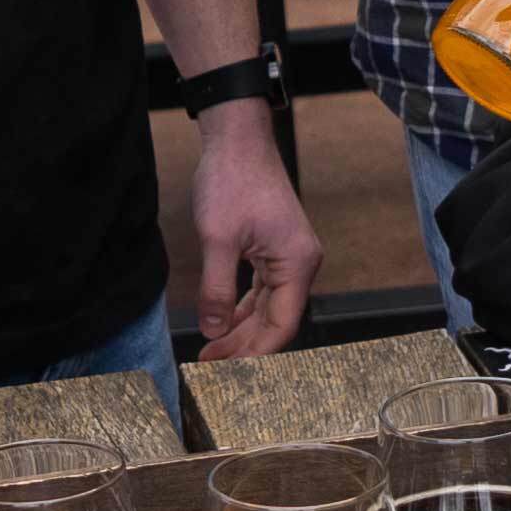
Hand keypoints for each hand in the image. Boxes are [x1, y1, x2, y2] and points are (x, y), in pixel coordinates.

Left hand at [187, 109, 320, 359]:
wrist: (237, 139)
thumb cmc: (233, 179)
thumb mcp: (217, 239)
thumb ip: (218, 290)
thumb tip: (214, 330)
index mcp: (297, 263)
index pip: (281, 326)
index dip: (255, 353)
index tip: (227, 371)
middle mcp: (300, 263)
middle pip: (276, 320)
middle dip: (244, 345)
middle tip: (211, 364)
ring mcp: (288, 256)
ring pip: (268, 307)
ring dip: (241, 329)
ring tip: (212, 350)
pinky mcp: (275, 248)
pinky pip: (262, 289)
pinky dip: (242, 307)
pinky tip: (223, 322)